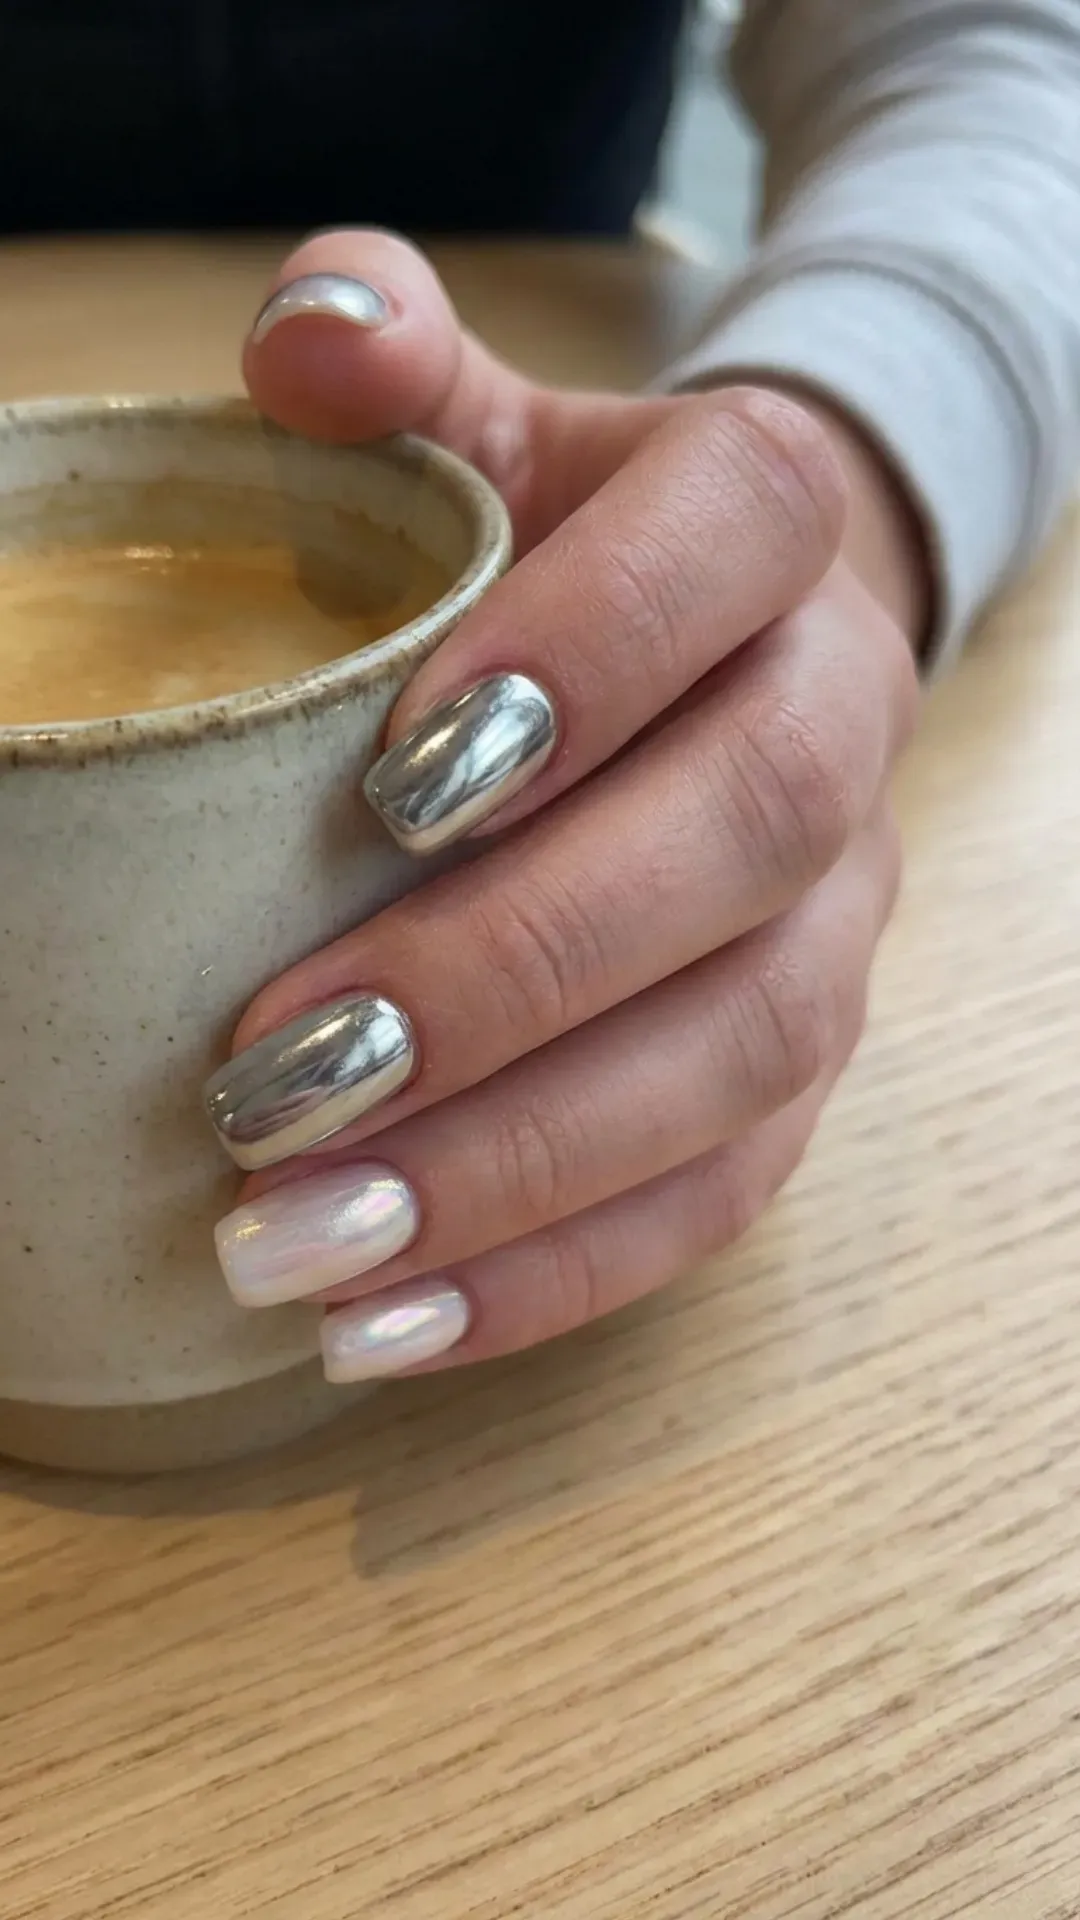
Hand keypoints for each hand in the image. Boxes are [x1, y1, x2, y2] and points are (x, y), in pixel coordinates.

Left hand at [206, 231, 919, 1381]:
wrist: (729, 653)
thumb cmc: (557, 544)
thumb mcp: (482, 430)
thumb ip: (391, 367)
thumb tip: (306, 339)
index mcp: (765, 531)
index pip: (726, 555)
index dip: (587, 655)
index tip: (385, 780)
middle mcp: (836, 725)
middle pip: (741, 842)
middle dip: (509, 972)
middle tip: (273, 1080)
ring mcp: (838, 920)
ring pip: (740, 1055)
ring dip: (514, 1166)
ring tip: (295, 1244)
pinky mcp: (804, 1068)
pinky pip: (722, 1192)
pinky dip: (553, 1271)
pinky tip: (382, 1326)